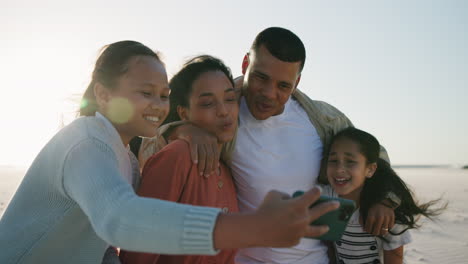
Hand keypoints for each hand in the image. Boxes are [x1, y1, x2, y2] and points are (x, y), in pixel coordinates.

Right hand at [172, 123, 218, 176]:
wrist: (186, 127)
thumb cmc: (197, 139)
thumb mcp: (207, 143)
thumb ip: (212, 152)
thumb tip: (218, 165)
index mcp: (213, 139)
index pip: (215, 154)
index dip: (214, 164)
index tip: (213, 173)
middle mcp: (207, 138)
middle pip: (210, 155)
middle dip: (209, 167)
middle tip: (206, 175)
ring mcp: (199, 137)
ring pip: (203, 154)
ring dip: (202, 165)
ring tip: (200, 173)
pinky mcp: (191, 137)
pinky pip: (194, 148)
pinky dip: (195, 156)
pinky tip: (195, 163)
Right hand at [213, 187, 339, 248]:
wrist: (257, 229)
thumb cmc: (265, 209)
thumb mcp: (274, 194)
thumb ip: (286, 196)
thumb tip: (291, 201)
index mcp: (300, 204)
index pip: (314, 194)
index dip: (317, 190)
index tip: (318, 189)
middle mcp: (304, 218)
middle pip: (322, 210)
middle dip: (331, 206)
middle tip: (337, 204)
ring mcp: (301, 231)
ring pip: (317, 230)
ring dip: (324, 227)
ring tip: (328, 226)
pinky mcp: (295, 240)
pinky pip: (298, 235)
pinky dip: (297, 232)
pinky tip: (296, 231)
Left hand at [362, 202, 394, 235]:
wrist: (382, 198)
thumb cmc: (372, 204)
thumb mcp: (364, 209)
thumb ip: (362, 218)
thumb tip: (363, 228)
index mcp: (372, 215)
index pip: (369, 227)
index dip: (367, 230)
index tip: (367, 230)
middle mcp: (380, 218)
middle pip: (376, 231)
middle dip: (374, 232)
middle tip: (373, 232)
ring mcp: (387, 218)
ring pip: (384, 231)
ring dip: (381, 232)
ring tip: (379, 231)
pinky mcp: (392, 217)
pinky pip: (390, 227)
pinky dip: (387, 228)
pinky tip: (384, 226)